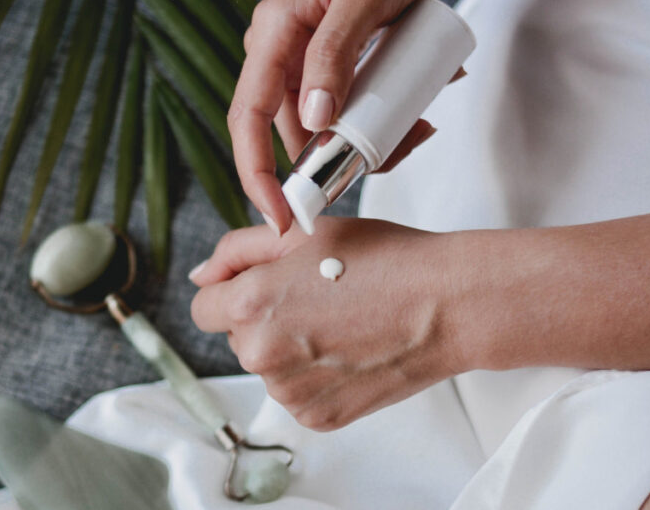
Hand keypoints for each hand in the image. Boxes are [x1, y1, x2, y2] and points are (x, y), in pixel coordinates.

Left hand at [189, 217, 465, 430]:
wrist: (447, 304)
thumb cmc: (384, 260)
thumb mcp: (303, 233)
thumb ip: (238, 250)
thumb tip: (202, 276)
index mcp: (249, 305)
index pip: (205, 307)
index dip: (232, 290)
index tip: (266, 285)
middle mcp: (261, 355)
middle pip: (237, 337)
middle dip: (265, 318)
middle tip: (319, 297)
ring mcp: (290, 392)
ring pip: (269, 367)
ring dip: (291, 348)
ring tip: (342, 322)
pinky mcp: (318, 416)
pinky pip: (298, 392)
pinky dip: (316, 376)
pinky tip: (351, 350)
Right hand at [231, 0, 441, 233]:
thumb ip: (334, 54)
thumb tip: (315, 122)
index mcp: (273, 35)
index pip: (248, 119)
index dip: (256, 174)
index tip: (281, 216)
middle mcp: (280, 52)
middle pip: (291, 130)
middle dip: (333, 159)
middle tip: (384, 162)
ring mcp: (304, 60)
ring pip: (324, 125)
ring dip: (366, 139)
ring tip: (416, 126)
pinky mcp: (331, 64)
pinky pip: (344, 107)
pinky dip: (377, 121)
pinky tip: (414, 113)